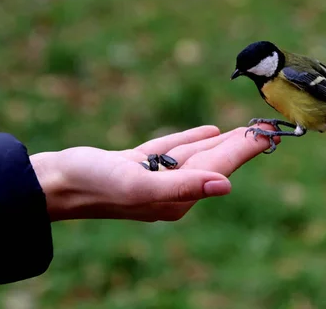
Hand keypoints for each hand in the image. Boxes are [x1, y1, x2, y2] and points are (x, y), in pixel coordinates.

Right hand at [31, 125, 277, 222]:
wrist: (56, 180)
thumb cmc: (95, 184)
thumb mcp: (139, 184)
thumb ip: (183, 186)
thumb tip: (225, 185)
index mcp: (176, 197)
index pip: (220, 168)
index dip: (246, 149)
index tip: (269, 134)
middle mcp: (170, 190)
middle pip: (213, 161)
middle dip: (241, 145)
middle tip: (266, 128)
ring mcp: (155, 177)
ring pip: (197, 155)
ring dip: (222, 142)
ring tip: (244, 130)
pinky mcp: (139, 165)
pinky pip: (173, 149)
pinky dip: (193, 140)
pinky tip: (209, 133)